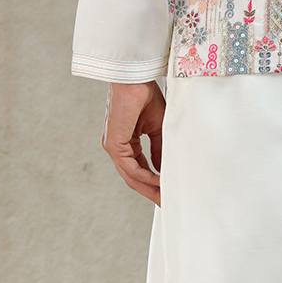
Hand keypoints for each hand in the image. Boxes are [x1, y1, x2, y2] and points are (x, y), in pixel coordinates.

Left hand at [102, 81, 164, 202]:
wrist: (136, 78)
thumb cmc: (145, 95)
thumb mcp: (158, 127)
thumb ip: (159, 149)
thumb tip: (164, 168)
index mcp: (125, 142)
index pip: (139, 168)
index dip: (154, 182)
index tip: (168, 191)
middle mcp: (117, 147)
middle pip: (133, 177)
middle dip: (151, 191)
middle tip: (167, 203)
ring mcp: (113, 147)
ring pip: (131, 176)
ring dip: (149, 187)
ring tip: (166, 196)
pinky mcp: (113, 145)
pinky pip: (130, 168)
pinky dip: (146, 176)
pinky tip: (160, 180)